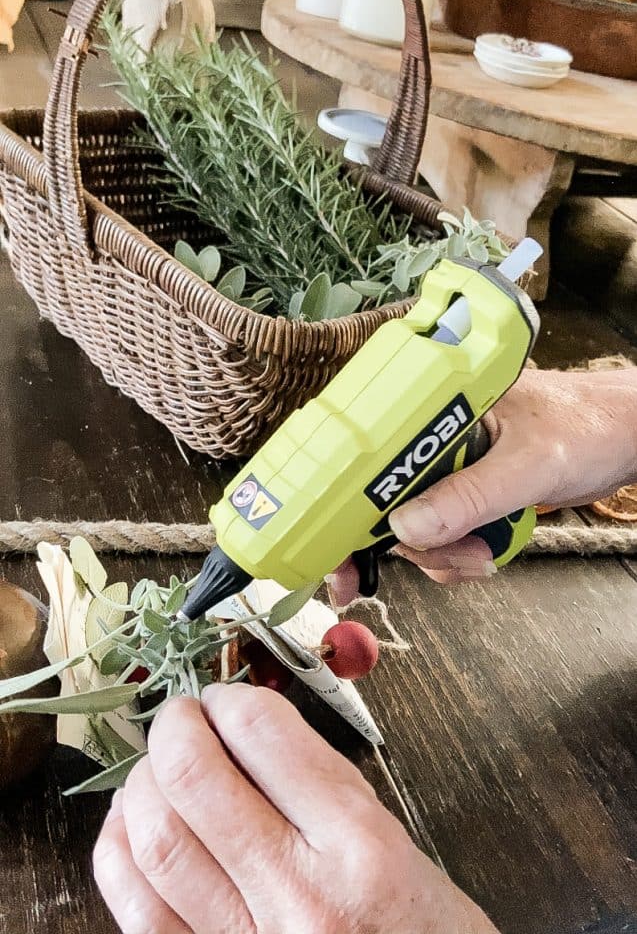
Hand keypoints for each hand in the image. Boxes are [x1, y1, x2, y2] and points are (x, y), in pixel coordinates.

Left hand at [94, 685, 497, 933]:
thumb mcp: (403, 847)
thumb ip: (327, 790)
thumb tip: (248, 734)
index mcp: (361, 846)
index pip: (264, 735)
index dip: (230, 700)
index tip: (223, 699)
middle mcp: (300, 894)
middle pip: (195, 780)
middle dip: (174, 730)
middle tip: (181, 720)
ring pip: (157, 842)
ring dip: (141, 787)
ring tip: (154, 772)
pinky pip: (139, 913)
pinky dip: (118, 857)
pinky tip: (131, 830)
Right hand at [330, 367, 636, 603]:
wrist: (628, 438)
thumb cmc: (589, 422)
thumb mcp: (529, 462)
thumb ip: (471, 496)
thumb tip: (408, 526)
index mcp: (435, 405)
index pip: (367, 450)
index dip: (341, 503)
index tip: (333, 553)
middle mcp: (433, 436)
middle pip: (384, 501)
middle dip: (409, 544)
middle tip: (442, 561)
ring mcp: (450, 468)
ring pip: (415, 529)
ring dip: (444, 555)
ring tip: (482, 554)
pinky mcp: (468, 494)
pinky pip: (443, 537)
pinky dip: (460, 556)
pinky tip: (486, 554)